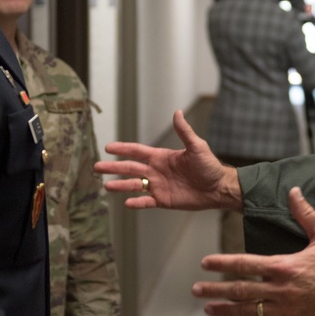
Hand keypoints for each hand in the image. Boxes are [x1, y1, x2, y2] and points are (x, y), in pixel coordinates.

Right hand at [94, 109, 240, 211]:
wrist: (218, 188)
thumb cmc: (209, 166)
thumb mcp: (197, 147)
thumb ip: (184, 132)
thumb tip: (177, 112)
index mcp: (161, 157)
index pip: (137, 151)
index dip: (122, 149)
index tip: (108, 147)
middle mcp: (156, 171)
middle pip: (130, 168)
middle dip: (113, 167)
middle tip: (96, 166)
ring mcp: (158, 186)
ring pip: (134, 185)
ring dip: (120, 185)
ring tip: (105, 186)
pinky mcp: (163, 200)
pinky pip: (146, 202)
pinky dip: (136, 202)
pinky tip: (126, 203)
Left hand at [191, 187, 314, 315]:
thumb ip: (304, 213)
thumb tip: (292, 191)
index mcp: (285, 266)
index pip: (246, 264)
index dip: (223, 263)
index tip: (205, 263)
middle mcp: (283, 290)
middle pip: (241, 290)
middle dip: (215, 290)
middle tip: (196, 290)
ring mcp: (288, 310)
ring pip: (250, 311)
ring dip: (226, 310)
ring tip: (209, 309)